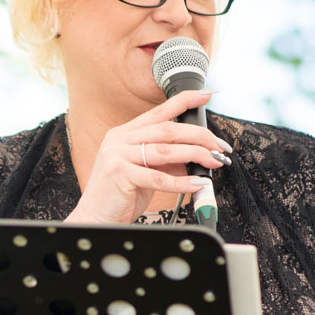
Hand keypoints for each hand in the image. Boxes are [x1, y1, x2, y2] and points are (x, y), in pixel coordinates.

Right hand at [66, 89, 230, 224]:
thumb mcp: (145, 173)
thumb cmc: (119, 197)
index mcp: (124, 134)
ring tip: (214, 162)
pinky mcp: (119, 173)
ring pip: (165, 150)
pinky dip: (181, 182)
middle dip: (199, 136)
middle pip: (167, 130)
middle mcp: (119, 139)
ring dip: (195, 155)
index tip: (207, 95)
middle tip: (218, 146)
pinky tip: (196, 184)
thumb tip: (197, 157)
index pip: (158, 112)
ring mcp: (116, 154)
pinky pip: (158, 177)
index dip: (184, 101)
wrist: (95, 219)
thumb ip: (166, 161)